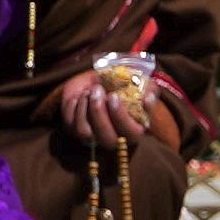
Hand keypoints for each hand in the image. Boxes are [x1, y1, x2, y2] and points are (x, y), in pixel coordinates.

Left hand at [52, 61, 166, 148]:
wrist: (97, 80)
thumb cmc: (122, 84)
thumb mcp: (139, 83)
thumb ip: (148, 89)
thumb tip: (147, 97)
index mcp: (133, 130)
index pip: (131, 134)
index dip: (122, 117)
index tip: (114, 96)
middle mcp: (113, 138)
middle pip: (107, 139)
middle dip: (100, 113)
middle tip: (98, 90)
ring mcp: (92, 136)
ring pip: (85, 132)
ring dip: (85, 107)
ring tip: (89, 91)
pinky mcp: (74, 130)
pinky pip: (70, 123)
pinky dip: (74, 104)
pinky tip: (81, 96)